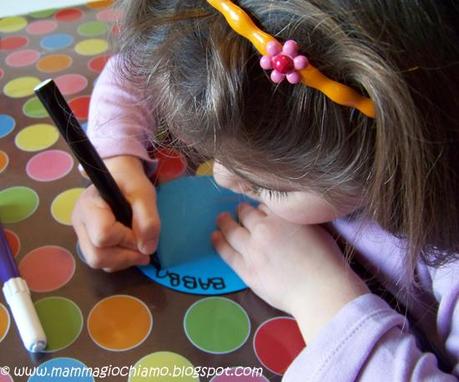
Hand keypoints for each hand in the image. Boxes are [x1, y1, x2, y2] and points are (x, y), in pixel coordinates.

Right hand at [72, 155, 159, 271]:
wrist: (120, 177)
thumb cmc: (130, 182)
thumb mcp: (144, 194)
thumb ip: (148, 220)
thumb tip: (147, 249)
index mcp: (89, 206)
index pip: (103, 235)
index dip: (127, 239)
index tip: (141, 232)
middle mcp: (80, 223)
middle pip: (97, 256)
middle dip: (125, 257)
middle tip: (144, 250)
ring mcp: (82, 234)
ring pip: (98, 262)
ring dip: (123, 261)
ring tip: (139, 249)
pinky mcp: (89, 242)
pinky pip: (101, 261)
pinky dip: (118, 261)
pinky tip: (129, 249)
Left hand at [212, 203, 368, 341]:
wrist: (320, 291)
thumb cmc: (326, 260)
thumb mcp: (314, 228)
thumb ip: (295, 220)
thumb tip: (284, 218)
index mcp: (283, 216)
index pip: (265, 204)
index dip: (262, 207)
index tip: (261, 209)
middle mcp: (264, 229)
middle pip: (247, 214)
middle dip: (243, 211)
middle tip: (239, 210)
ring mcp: (253, 250)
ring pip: (232, 231)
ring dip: (225, 223)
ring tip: (220, 219)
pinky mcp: (247, 270)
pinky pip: (227, 253)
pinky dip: (219, 243)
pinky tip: (214, 237)